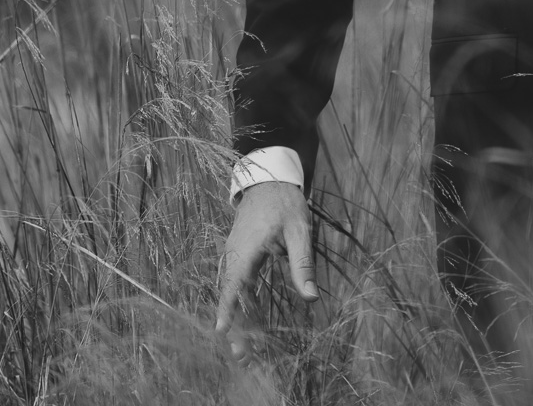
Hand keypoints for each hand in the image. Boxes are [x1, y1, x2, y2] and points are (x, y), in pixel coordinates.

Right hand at [215, 181, 317, 361]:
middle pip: (230, 294)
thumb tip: (311, 297)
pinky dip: (238, 305)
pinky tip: (246, 324)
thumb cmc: (285, 202)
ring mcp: (234, 253)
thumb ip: (302, 263)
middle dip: (235, 325)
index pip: (233, 283)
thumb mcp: (300, 230)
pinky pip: (235, 283)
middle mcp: (234, 253)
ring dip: (236, 318)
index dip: (228, 308)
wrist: (268, 177)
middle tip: (241, 356)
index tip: (222, 332)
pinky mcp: (238, 255)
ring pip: (231, 291)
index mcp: (247, 248)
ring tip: (243, 350)